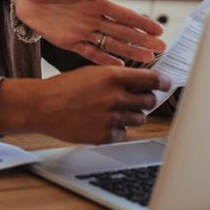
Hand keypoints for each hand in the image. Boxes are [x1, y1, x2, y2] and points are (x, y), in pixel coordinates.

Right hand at [0, 67, 171, 143]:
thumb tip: (143, 81)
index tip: (166, 84)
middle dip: (146, 99)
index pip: (152, 79)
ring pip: (139, 118)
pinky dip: (116, 129)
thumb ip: (118, 77)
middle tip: (137, 98)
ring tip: (112, 110)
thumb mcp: (93, 73)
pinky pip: (123, 133)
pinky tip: (101, 121)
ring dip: (131, 114)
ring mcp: (111, 118)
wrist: (43, 106)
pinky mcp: (105, 136)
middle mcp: (115, 97)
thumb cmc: (65, 87)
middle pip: (149, 101)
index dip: (163, 82)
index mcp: (113, 77)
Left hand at [12, 0, 165, 65]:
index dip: (141, 22)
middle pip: (122, 31)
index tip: (158, 29)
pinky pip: (89, 52)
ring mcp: (81, 30)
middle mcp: (92, 17)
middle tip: (162, 49)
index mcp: (94, 0)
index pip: (122, 13)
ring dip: (129, 51)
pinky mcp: (68, 41)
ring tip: (148, 59)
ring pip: (110, 43)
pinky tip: (118, 66)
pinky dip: (103, 59)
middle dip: (142, 40)